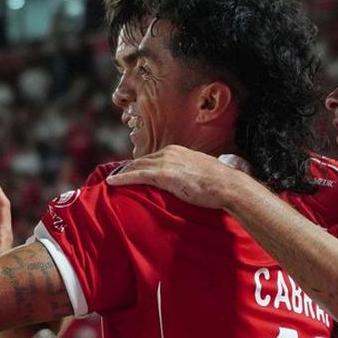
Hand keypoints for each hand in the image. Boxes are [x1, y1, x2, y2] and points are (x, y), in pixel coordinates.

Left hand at [105, 145, 241, 208]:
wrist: (226, 185)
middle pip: (141, 160)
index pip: (152, 158)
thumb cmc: (218, 184)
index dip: (139, 165)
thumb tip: (185, 182)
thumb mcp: (200, 173)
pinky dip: (123, 178)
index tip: (129, 171)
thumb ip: (188, 174)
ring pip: (137, 167)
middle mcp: (169, 152)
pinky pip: (137, 175)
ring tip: (110, 180)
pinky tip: (112, 182)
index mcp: (177, 151)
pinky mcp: (164, 174)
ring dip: (122, 173)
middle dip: (127, 168)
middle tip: (115, 176)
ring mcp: (166, 162)